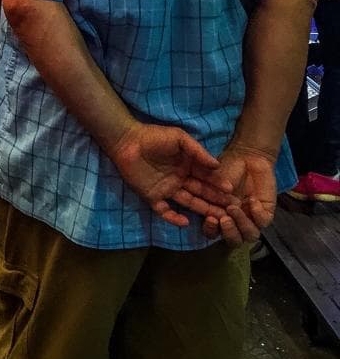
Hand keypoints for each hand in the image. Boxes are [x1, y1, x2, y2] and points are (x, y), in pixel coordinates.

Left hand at [108, 121, 231, 229]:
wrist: (127, 140)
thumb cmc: (154, 136)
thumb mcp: (178, 138)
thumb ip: (197, 151)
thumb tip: (217, 165)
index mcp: (187, 165)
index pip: (207, 177)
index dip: (218, 184)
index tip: (232, 191)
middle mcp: (180, 179)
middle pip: (201, 192)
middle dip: (217, 200)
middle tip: (232, 210)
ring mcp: (167, 189)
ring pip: (189, 202)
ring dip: (203, 210)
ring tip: (218, 219)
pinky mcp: (153, 197)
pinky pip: (165, 211)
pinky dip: (174, 217)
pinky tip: (186, 222)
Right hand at [200, 144, 278, 244]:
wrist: (247, 156)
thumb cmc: (227, 168)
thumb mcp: (212, 182)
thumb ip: (210, 198)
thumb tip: (208, 213)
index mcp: (221, 217)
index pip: (215, 233)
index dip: (211, 230)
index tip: (210, 218)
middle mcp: (237, 222)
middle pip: (234, 240)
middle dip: (229, 232)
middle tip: (224, 218)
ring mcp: (252, 218)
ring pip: (250, 235)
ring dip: (241, 224)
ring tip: (234, 207)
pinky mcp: (266, 212)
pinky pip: (263, 221)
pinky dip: (256, 213)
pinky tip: (252, 199)